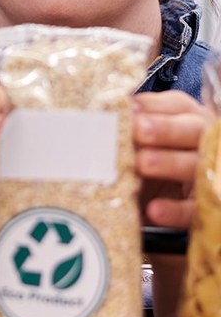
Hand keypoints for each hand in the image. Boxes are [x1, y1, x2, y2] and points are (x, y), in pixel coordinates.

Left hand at [132, 90, 212, 228]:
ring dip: (170, 163)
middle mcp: (204, 142)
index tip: (131, 109)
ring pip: (196, 165)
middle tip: (140, 130)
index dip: (155, 107)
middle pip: (192, 130)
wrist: (174, 195)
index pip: (177, 106)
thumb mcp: (147, 133)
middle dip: (166, 129)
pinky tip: (154, 210)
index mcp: (187, 118)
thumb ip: (133, 120)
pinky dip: (175, 210)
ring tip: (143, 163)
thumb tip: (107, 108)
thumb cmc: (155, 153)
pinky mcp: (206, 205)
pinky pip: (195, 209)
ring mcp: (209, 173)